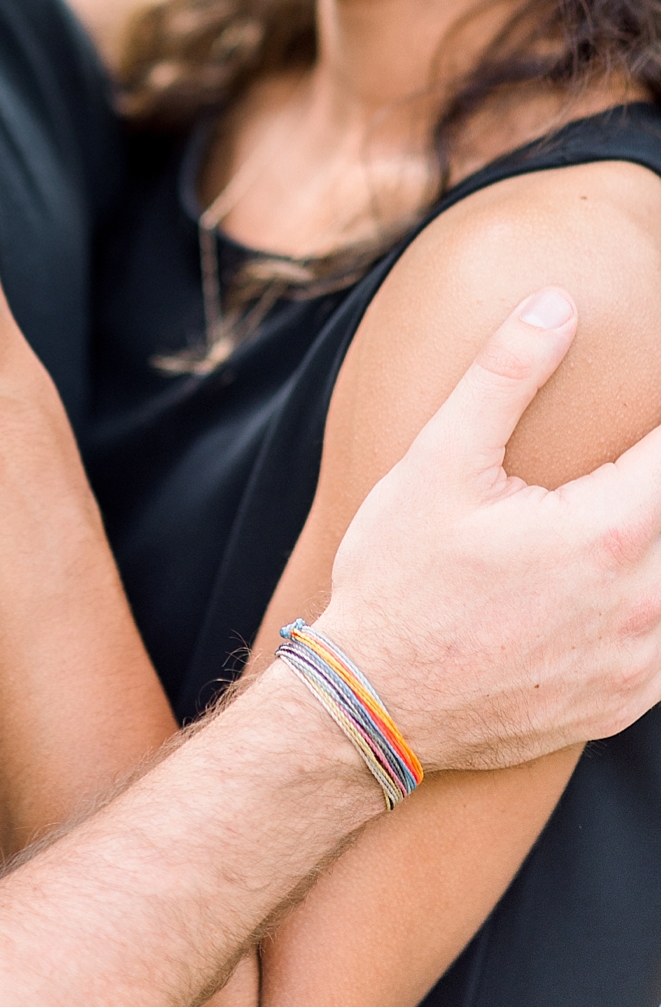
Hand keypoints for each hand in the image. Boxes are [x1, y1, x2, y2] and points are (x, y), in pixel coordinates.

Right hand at [319, 290, 658, 771]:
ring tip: (620, 513)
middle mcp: (644, 602)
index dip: (659, 419)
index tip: (647, 399)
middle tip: (618, 471)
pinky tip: (619, 578)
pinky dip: (652, 600)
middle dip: (653, 478)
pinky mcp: (629, 702)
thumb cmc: (399, 578)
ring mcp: (643, 662)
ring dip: (656, 537)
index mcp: (609, 533)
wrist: (374, 705)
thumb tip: (556, 301)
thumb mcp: (438, 462)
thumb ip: (505, 375)